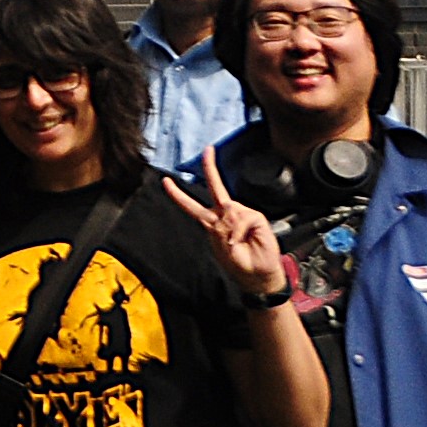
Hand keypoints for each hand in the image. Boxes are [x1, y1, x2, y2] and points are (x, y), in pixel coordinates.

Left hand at [166, 155, 292, 300]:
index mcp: (213, 224)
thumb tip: (230, 216)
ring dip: (232, 230)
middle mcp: (226, 216)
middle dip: (210, 168)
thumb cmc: (243, 264)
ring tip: (238, 245)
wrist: (261, 276)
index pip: (192, 206)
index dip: (178, 194)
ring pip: (230, 207)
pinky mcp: (255, 218)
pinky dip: (241, 232)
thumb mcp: (225, 251)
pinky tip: (245, 241)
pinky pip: (243, 218)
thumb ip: (223, 232)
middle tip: (207, 150)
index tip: (166, 181)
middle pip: (215, 188)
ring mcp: (241, 215)